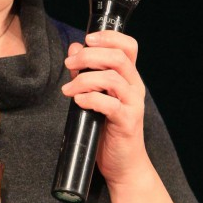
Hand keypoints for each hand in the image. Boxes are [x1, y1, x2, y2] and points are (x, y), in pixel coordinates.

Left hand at [62, 30, 148, 187]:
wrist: (123, 166)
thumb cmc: (107, 131)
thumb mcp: (95, 97)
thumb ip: (86, 73)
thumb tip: (74, 50)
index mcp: (129, 78)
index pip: (128, 46)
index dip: (109, 37)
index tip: (87, 39)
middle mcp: (134, 87)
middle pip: (118, 57)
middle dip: (88, 56)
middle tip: (68, 64)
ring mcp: (133, 104)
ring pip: (112, 78)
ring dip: (84, 79)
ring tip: (68, 90)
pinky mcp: (127, 121)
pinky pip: (110, 103)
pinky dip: (90, 98)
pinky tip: (79, 102)